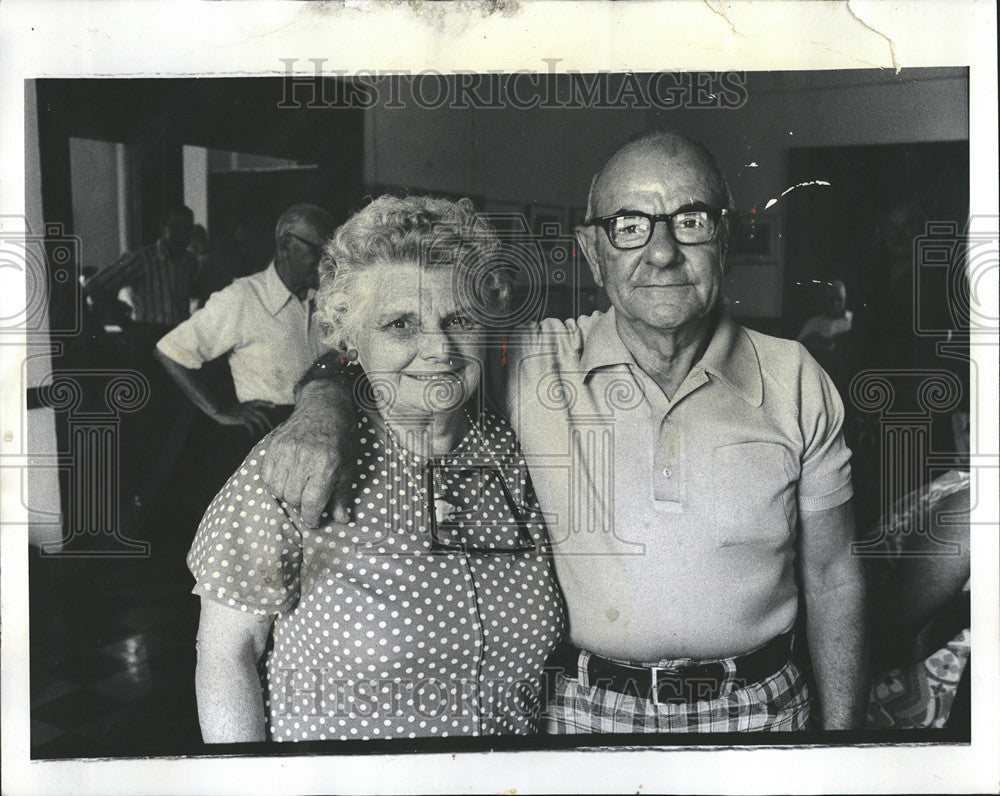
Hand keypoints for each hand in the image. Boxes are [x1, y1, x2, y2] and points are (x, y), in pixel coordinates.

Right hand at [213, 400, 276, 436]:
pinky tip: (253, 435)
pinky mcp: (242, 418)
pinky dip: (253, 431)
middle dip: (268, 422)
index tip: (274, 405)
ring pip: (258, 420)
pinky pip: (251, 426)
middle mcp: (249, 407)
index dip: (267, 403)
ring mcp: (246, 413)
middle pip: (262, 414)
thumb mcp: (240, 407)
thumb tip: (255, 413)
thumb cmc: (230, 411)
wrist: (221, 412)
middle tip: (272, 428)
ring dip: (262, 427)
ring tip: (265, 433)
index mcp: (248, 403)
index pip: (260, 402)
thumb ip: (248, 408)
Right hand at [261, 382, 356, 526]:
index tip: (315, 521)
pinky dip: (275, 483)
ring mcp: (285, 451)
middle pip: (293, 498)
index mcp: (325, 465)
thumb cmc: (340, 440)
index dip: (312, 518)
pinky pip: (267, 476)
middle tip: (310, 500)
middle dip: (302, 505)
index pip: (312, 502)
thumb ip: (342, 495)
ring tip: (299, 489)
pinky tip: (287, 479)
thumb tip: (342, 520)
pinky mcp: (274, 446)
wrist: (324, 408)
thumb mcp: (348, 468)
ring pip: (278, 489)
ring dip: (288, 495)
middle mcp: (303, 459)